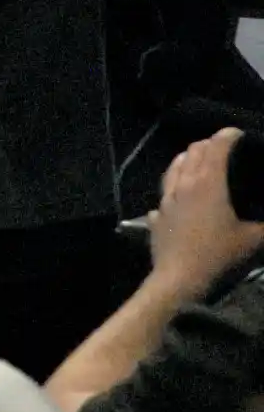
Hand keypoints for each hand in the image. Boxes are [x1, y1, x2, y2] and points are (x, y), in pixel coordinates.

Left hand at [149, 129, 263, 295]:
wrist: (179, 278)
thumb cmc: (218, 254)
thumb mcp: (253, 240)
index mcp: (208, 183)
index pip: (216, 149)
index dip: (226, 137)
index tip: (237, 132)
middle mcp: (183, 185)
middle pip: (192, 154)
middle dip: (207, 144)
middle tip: (220, 144)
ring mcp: (166, 200)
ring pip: (173, 169)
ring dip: (185, 159)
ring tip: (194, 158)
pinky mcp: (158, 216)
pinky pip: (164, 194)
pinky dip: (173, 187)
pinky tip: (176, 195)